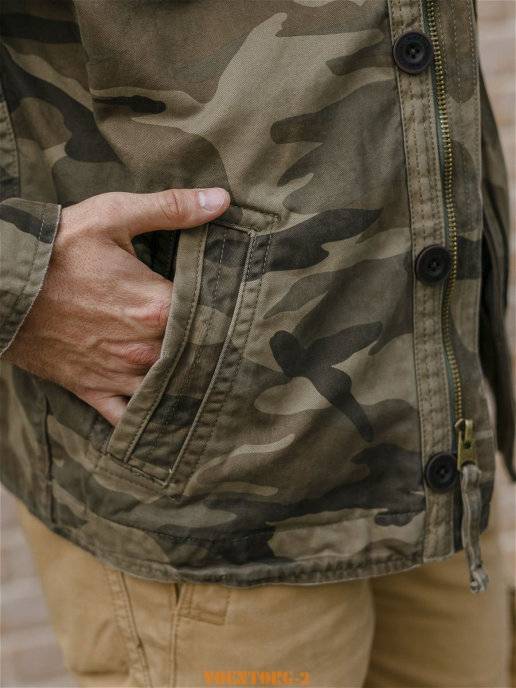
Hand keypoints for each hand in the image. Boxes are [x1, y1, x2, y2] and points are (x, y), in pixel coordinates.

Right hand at [4, 188, 229, 424]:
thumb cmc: (55, 248)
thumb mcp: (112, 216)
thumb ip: (171, 209)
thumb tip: (223, 199)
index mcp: (155, 306)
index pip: (211, 318)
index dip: (223, 312)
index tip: (231, 305)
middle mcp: (142, 348)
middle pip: (193, 355)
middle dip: (206, 346)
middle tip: (222, 338)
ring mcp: (117, 374)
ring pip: (167, 389)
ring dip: (182, 380)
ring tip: (198, 369)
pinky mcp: (91, 389)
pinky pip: (126, 417)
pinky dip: (145, 415)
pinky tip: (160, 408)